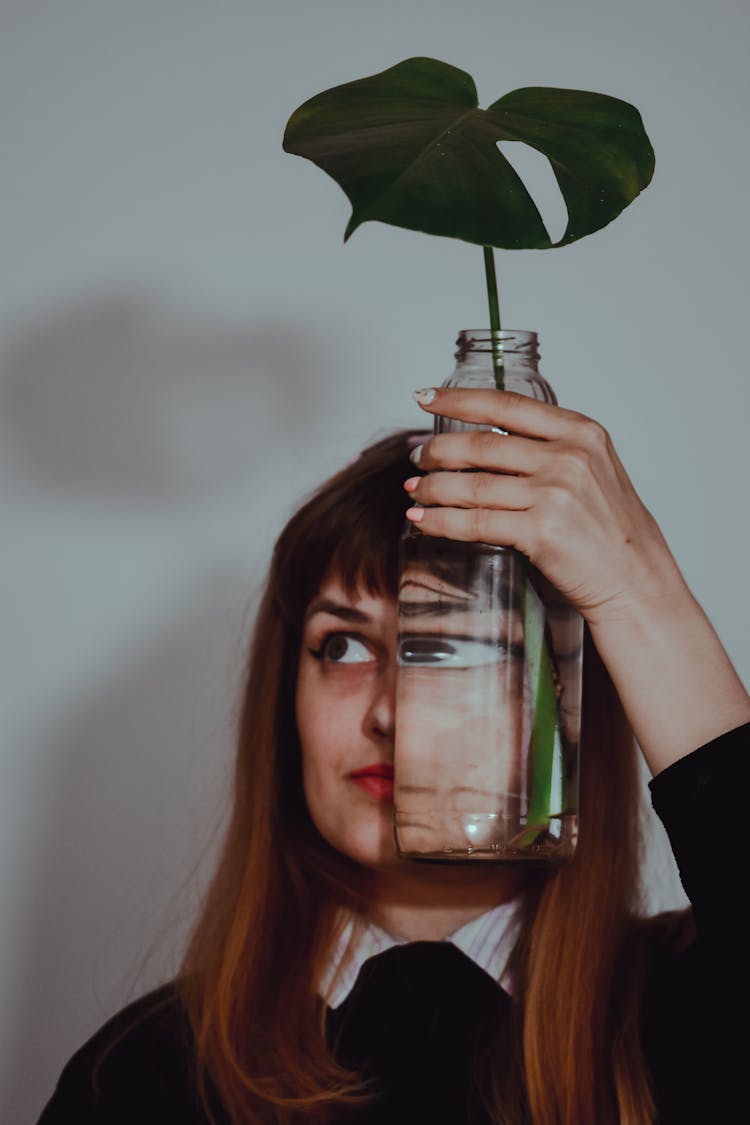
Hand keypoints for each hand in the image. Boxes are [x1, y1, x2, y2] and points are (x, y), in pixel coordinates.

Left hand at [406, 386, 690, 627]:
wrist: (636, 582)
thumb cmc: (610, 532)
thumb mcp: (591, 471)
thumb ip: (548, 450)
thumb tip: (486, 443)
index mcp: (580, 432)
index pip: (505, 404)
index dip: (458, 399)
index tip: (425, 397)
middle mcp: (568, 457)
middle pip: (480, 446)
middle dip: (437, 452)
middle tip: (416, 459)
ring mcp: (555, 493)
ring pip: (471, 485)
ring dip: (432, 488)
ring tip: (414, 491)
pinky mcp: (541, 531)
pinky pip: (473, 522)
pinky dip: (440, 521)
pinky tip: (422, 520)